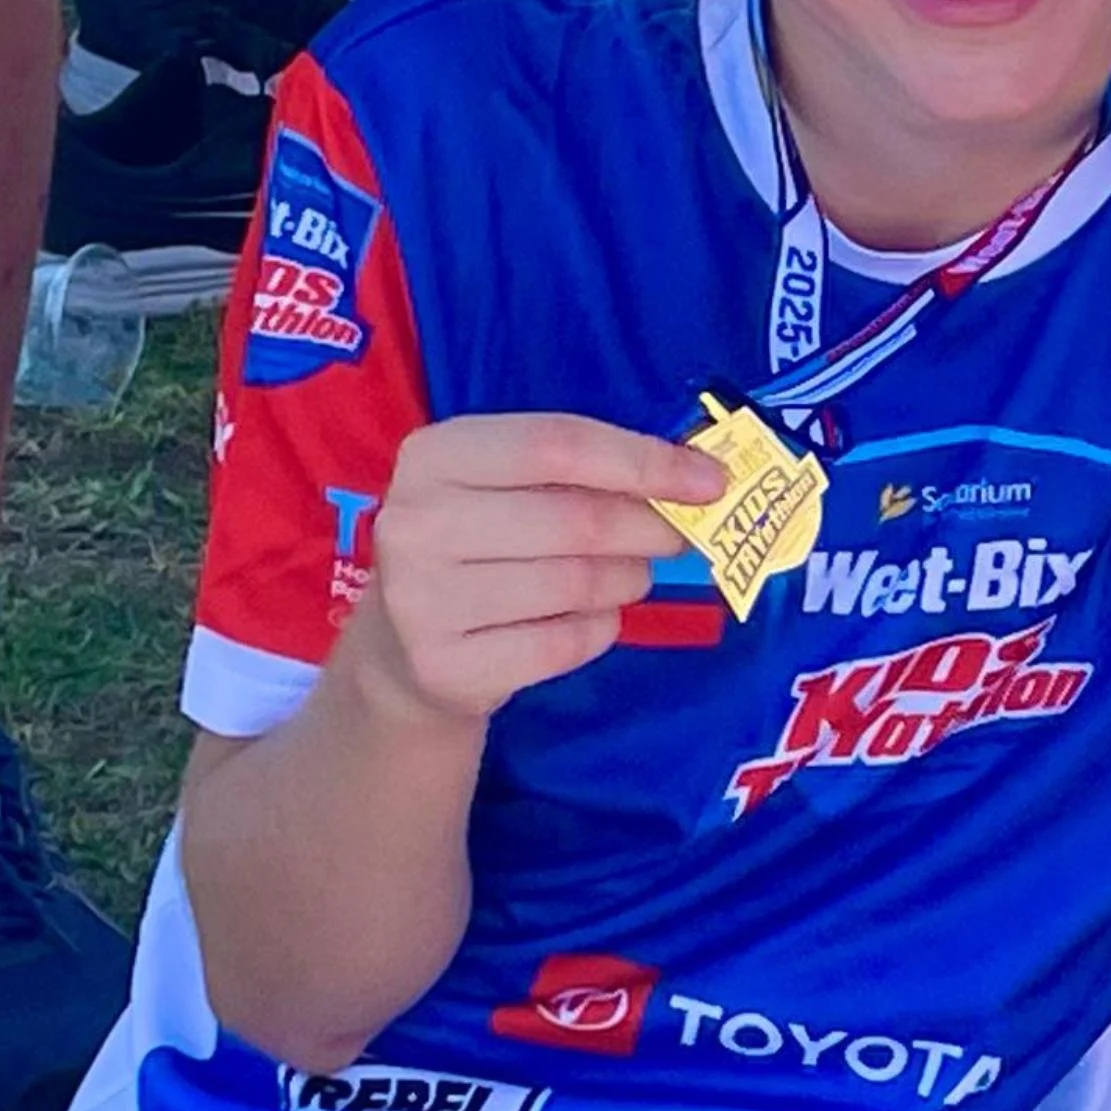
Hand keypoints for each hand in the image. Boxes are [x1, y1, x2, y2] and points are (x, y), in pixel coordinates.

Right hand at [369, 414, 723, 721]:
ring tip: (629, 575)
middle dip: (648, 528)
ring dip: (627, 579)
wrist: (400, 648)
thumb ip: (580, 472)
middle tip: (679, 535)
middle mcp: (417, 521)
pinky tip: (589, 617)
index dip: (643, 461)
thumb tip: (696, 476)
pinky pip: (564, 643)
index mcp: (435, 454)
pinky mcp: (446, 666)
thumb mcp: (503, 486)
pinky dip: (599, 628)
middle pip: (574, 520)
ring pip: (575, 584)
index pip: (558, 444)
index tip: (710, 479)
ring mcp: (423, 599)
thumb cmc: (476, 543)